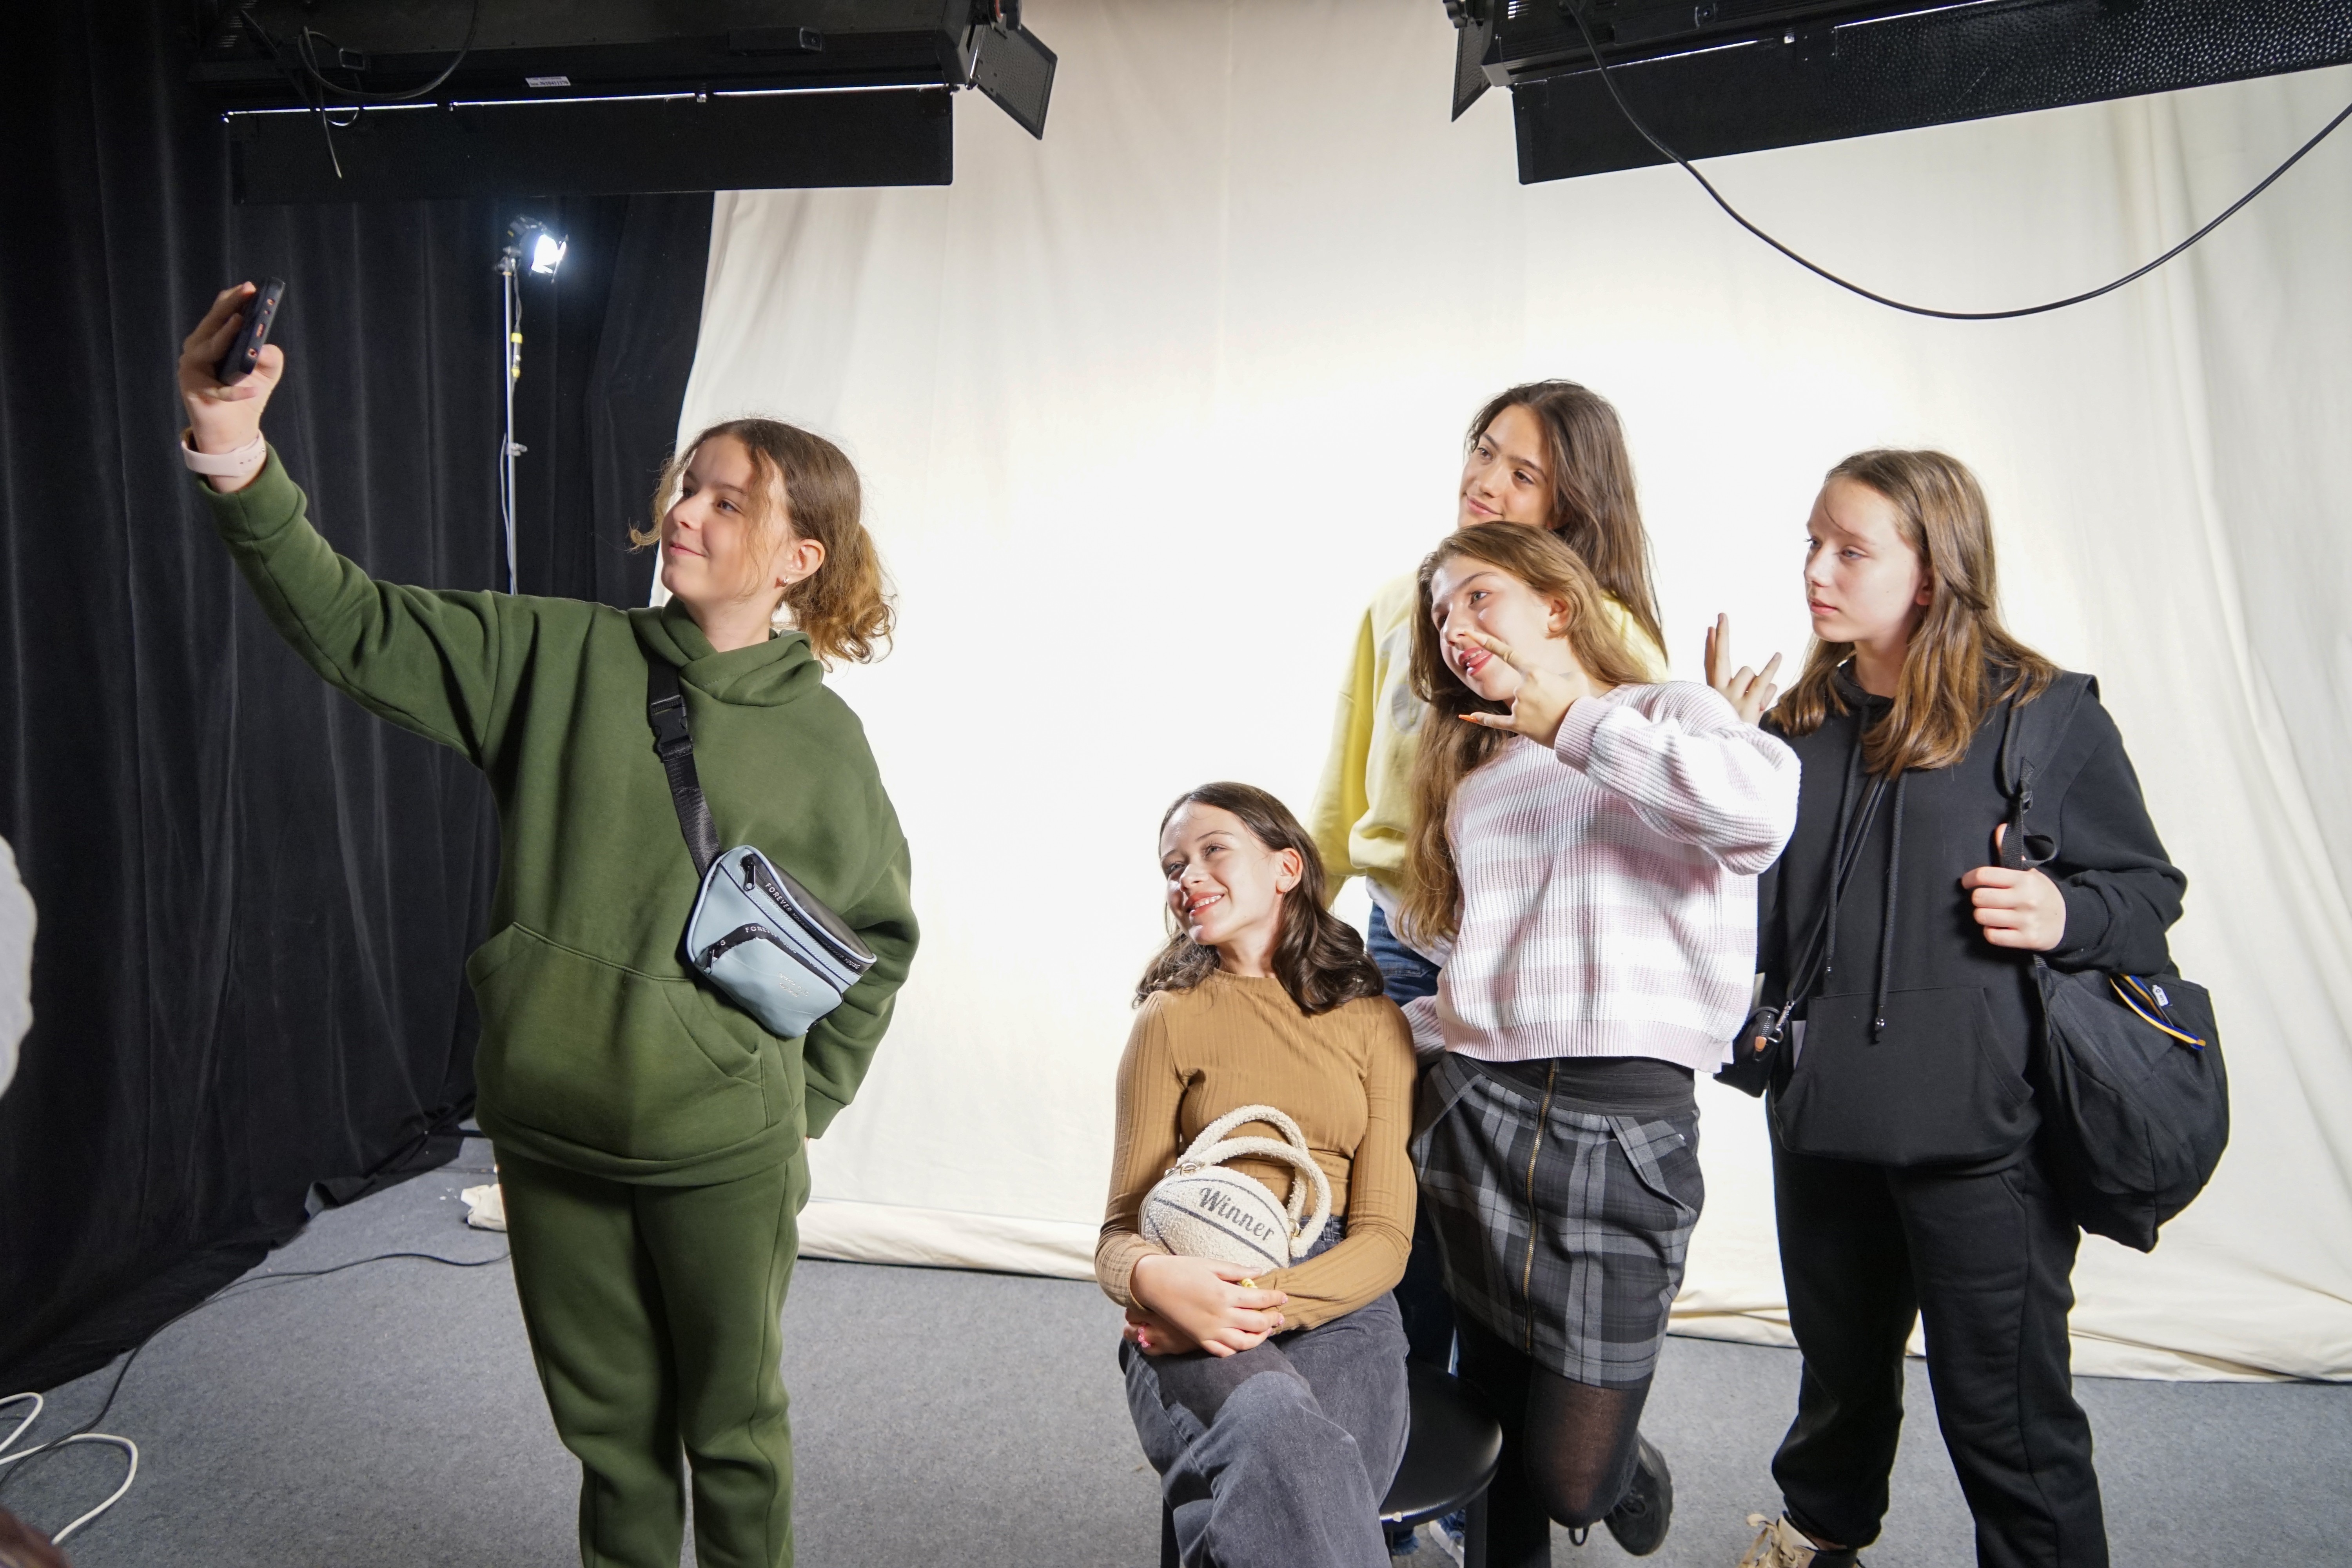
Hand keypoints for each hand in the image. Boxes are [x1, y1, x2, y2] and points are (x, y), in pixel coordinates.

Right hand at [179, 283, 285, 486]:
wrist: (233, 432)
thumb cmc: (246, 396)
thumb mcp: (264, 374)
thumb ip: (269, 358)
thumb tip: (265, 347)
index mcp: (211, 341)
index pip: (219, 315)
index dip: (232, 300)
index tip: (249, 288)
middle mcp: (196, 351)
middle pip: (212, 326)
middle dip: (229, 308)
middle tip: (246, 294)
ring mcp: (191, 370)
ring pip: (208, 350)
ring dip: (224, 337)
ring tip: (241, 324)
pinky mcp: (194, 392)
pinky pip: (218, 390)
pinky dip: (236, 392)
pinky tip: (254, 392)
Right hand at [1129, 1252, 1286, 1357]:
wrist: (1153, 1283)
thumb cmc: (1182, 1269)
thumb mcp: (1211, 1264)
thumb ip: (1237, 1270)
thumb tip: (1259, 1272)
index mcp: (1226, 1293)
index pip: (1260, 1299)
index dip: (1275, 1298)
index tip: (1284, 1297)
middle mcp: (1221, 1315)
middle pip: (1257, 1323)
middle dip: (1272, 1320)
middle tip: (1279, 1316)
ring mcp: (1210, 1330)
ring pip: (1243, 1343)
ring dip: (1259, 1338)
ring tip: (1266, 1332)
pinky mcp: (1199, 1339)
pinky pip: (1222, 1351)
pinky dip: (1236, 1350)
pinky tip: (1242, 1342)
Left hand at [1454, 630, 1597, 748]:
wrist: (1581, 727)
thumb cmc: (1579, 699)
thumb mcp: (1574, 677)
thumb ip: (1556, 675)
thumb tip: (1548, 682)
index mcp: (1534, 672)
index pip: (1507, 654)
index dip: (1488, 642)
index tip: (1472, 634)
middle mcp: (1521, 688)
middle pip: (1522, 686)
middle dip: (1539, 694)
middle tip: (1558, 703)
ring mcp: (1518, 707)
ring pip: (1520, 703)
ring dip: (1536, 708)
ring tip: (1554, 714)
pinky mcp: (1517, 725)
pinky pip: (1495, 722)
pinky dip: (1482, 719)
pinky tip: (1469, 716)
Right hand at [1704, 614, 1781, 725]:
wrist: (1724, 757)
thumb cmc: (1731, 735)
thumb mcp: (1735, 715)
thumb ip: (1752, 698)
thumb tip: (1771, 682)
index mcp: (1710, 696)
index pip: (1709, 665)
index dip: (1711, 645)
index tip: (1712, 627)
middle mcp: (1718, 694)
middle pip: (1720, 658)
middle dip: (1722, 635)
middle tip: (1722, 615)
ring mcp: (1731, 699)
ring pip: (1747, 672)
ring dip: (1756, 682)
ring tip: (1755, 701)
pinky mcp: (1746, 706)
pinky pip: (1762, 682)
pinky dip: (1771, 670)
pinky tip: (1778, 656)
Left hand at [1960, 824, 2067, 950]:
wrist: (2067, 920)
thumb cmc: (2040, 893)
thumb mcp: (2028, 872)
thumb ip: (2010, 853)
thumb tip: (2000, 828)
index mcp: (2024, 880)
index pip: (1983, 876)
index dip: (1969, 879)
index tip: (1968, 882)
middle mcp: (2025, 899)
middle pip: (1979, 898)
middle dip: (1978, 899)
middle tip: (1984, 900)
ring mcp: (2026, 920)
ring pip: (1982, 917)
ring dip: (1983, 916)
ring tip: (1992, 913)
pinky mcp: (2026, 939)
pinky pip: (1992, 935)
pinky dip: (1991, 932)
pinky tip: (1999, 926)